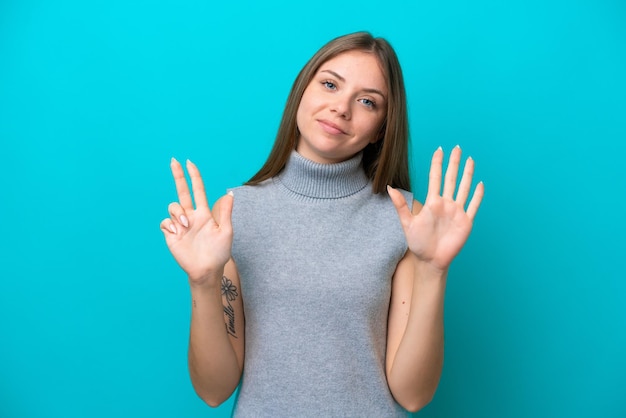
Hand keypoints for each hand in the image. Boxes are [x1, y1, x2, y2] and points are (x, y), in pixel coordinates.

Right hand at [160, 158, 233, 285]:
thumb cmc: (219, 253)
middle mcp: (191, 216)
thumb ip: (225, 212)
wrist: (207, 270)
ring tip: (185, 226)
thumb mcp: (226, 232)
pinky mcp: (171, 234)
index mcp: (204, 213)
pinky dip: (170, 224)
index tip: (189, 162)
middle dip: (178, 176)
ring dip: (177, 213)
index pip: (198, 190)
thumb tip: (229, 193)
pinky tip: (177, 233)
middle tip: (174, 160)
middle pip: (182, 191)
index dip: (194, 177)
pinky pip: (165, 222)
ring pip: (173, 207)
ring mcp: (180, 225)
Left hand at [388, 146, 483, 271]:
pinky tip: (480, 184)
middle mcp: (446, 204)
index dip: (437, 164)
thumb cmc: (417, 243)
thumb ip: (400, 205)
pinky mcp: (466, 222)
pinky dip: (477, 195)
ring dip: (467, 174)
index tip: (439, 150)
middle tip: (457, 147)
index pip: (435, 178)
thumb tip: (389, 187)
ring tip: (470, 160)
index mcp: (432, 202)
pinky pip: (473, 205)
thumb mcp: (406, 223)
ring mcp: (456, 211)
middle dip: (454, 163)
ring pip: (464, 188)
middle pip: (451, 178)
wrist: (430, 260)